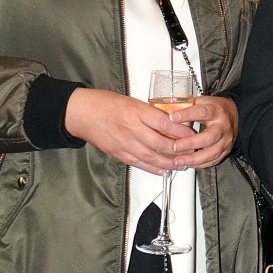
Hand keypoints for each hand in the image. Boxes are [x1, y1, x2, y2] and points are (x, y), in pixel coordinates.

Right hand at [65, 87, 193, 174]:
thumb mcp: (130, 101)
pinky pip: (138, 163)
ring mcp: (124, 143)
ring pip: (151, 157)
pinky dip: (152, 168)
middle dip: (178, 150)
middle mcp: (131, 128)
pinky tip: (163, 170)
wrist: (80, 113)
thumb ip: (148, 112)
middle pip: (160, 143)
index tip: (192, 134)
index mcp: (135, 111)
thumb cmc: (104, 103)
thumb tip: (168, 122)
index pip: (164, 123)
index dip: (180, 131)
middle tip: (191, 152)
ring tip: (181, 165)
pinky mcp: (118, 153)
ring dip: (168, 162)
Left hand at [168, 96, 237, 168]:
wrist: (233, 115)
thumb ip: (187, 105)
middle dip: (191, 143)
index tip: (172, 118)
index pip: (202, 112)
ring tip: (179, 160)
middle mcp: (222, 127)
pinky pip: (212, 161)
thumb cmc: (215, 109)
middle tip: (175, 146)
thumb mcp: (202, 101)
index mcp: (216, 111)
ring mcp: (225, 141)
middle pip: (209, 137)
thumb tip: (167, 108)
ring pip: (211, 153)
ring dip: (193, 159)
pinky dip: (199, 164)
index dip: (187, 115)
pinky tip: (188, 163)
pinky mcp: (225, 151)